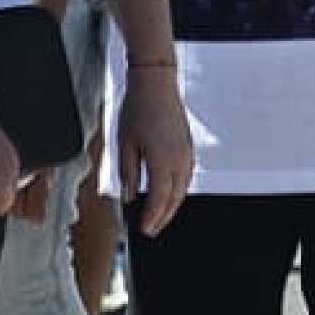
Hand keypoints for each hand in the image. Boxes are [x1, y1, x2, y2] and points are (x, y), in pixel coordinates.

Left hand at [117, 71, 195, 236]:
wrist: (156, 84)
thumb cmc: (139, 109)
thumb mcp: (125, 144)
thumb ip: (128, 173)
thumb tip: (129, 196)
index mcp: (162, 160)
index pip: (159, 198)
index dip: (152, 217)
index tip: (144, 230)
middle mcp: (179, 159)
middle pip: (174, 198)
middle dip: (163, 216)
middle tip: (151, 230)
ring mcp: (187, 153)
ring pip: (183, 189)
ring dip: (172, 205)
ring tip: (159, 216)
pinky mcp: (188, 147)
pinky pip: (187, 177)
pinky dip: (178, 190)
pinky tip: (170, 193)